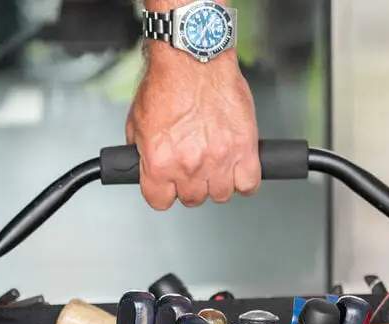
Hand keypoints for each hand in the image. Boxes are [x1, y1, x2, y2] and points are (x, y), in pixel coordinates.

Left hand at [126, 43, 260, 209]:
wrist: (194, 57)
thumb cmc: (168, 81)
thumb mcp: (138, 120)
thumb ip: (142, 150)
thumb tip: (144, 165)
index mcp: (159, 162)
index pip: (160, 201)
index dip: (164, 192)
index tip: (168, 185)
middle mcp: (188, 165)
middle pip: (192, 199)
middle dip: (191, 184)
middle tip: (193, 165)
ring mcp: (219, 159)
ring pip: (221, 194)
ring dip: (218, 182)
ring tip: (215, 163)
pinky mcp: (244, 149)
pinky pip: (249, 184)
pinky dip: (244, 180)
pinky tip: (237, 168)